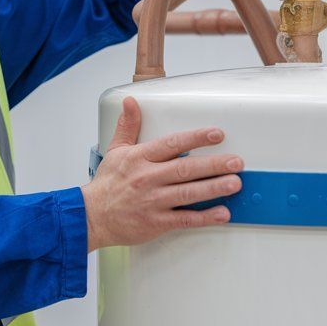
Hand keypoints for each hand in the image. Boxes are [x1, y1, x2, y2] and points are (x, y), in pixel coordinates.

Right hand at [82, 97, 242, 251]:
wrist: (91, 216)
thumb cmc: (106, 184)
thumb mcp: (115, 150)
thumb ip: (128, 126)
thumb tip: (131, 103)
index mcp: (140, 158)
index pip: (172, 143)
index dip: (196, 138)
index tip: (216, 134)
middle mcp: (148, 178)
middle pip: (185, 169)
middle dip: (213, 165)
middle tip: (236, 162)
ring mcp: (152, 201)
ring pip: (188, 193)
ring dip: (213, 188)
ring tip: (234, 183)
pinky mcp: (156, 222)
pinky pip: (184, 219)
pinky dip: (204, 217)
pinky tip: (222, 213)